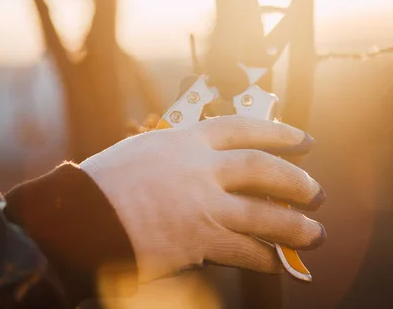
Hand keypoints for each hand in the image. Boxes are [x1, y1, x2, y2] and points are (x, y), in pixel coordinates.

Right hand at [80, 115, 326, 282]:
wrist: (75, 216)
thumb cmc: (102, 183)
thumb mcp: (145, 152)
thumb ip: (181, 156)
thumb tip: (211, 166)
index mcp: (186, 139)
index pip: (245, 129)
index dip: (281, 133)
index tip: (305, 141)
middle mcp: (201, 167)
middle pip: (264, 169)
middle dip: (297, 181)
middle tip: (317, 193)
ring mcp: (203, 203)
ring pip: (264, 213)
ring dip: (295, 225)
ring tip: (316, 234)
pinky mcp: (198, 239)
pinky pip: (244, 249)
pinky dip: (264, 257)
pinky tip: (277, 262)